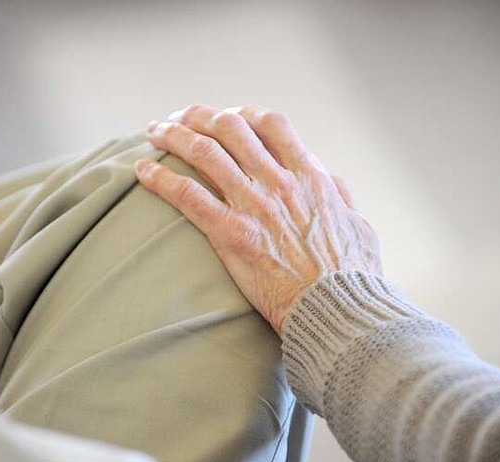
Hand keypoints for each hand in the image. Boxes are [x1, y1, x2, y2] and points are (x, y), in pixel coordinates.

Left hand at [135, 104, 381, 334]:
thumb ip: (341, 198)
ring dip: (173, 136)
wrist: (336, 310)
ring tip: (154, 133)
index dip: (243, 113)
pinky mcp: (231, 233)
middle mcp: (278, 182)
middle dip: (199, 116)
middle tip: (179, 118)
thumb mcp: (358, 226)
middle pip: (230, 127)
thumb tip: (330, 182)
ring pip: (204, 152)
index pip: (271, 124)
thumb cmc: (352, 276)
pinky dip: (160, 178)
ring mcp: (253, 205)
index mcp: (309, 176)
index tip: (226, 116)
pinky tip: (142, 171)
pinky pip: (187, 195)